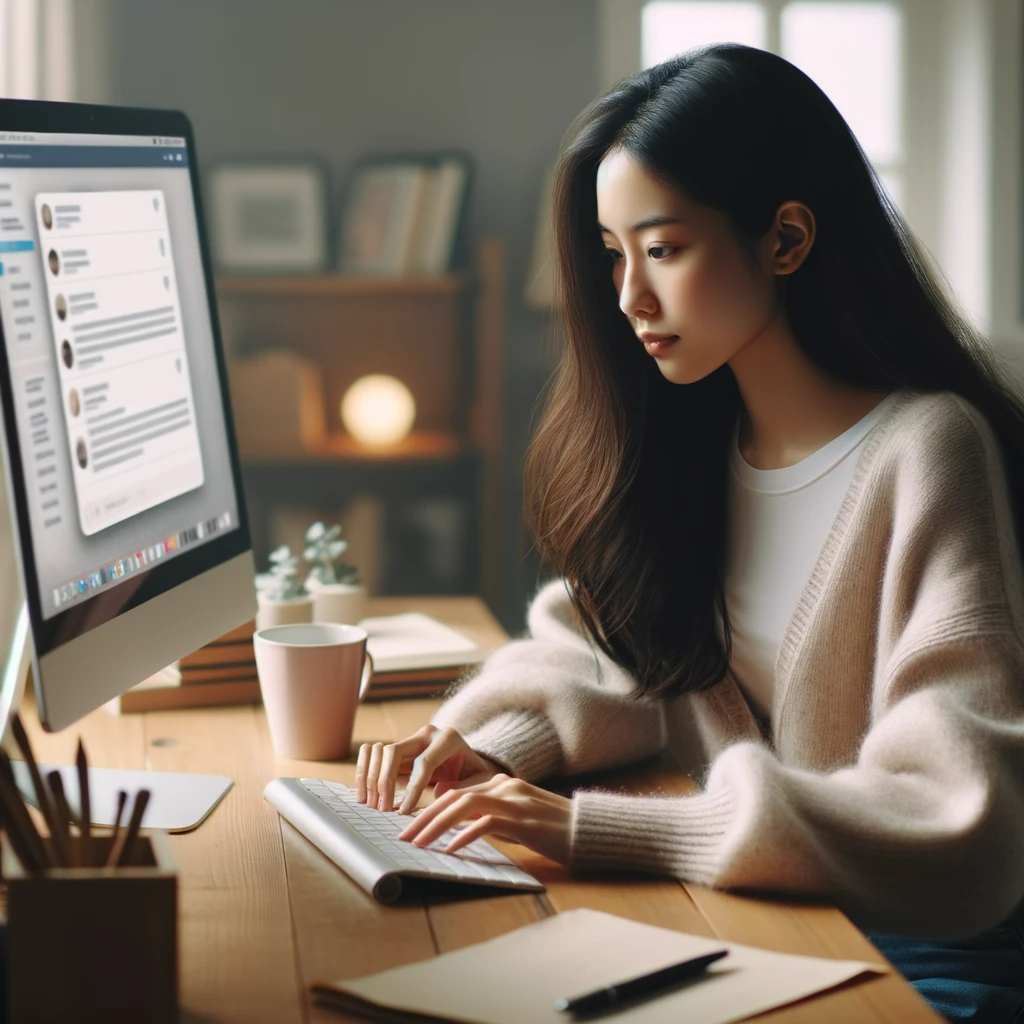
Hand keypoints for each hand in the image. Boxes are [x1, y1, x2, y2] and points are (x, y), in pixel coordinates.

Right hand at [355, 724, 504, 812]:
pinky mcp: (399, 748)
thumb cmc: (477, 777)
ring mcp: (410, 738)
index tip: (403, 812)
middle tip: (381, 809)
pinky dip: (365, 772)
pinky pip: (373, 754)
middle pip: (394, 752)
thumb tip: (438, 792)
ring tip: (369, 804)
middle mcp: (426, 734)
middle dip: (385, 782)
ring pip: (379, 751)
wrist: (471, 763)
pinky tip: (363, 795)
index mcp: (448, 738)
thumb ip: (466, 787)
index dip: (412, 789)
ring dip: (370, 778)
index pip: (424, 763)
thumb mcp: (480, 782)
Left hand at [397, 773, 572, 865]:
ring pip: (463, 806)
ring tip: (417, 842)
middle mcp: (504, 786)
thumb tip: (459, 829)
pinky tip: (449, 849)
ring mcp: (513, 801)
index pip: (456, 792)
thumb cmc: (553, 829)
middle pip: (453, 797)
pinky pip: (485, 824)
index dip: (430, 809)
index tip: (411, 827)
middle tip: (403, 836)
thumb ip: (490, 818)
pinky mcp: (522, 820)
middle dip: (424, 817)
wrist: (587, 830)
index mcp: (502, 784)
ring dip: (435, 825)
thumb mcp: (517, 820)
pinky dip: (464, 836)